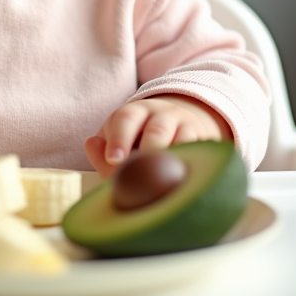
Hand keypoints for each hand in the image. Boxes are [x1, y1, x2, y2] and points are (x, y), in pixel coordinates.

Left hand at [84, 95, 231, 177]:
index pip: (126, 119)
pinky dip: (193, 164)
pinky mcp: (204, 141)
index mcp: (135, 113)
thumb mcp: (118, 139)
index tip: (114, 161)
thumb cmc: (139, 139)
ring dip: (173, 158)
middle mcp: (162, 115)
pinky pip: (201, 152)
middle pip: (157, 129)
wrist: (181, 122)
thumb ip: (102, 152)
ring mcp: (186, 126)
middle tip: (141, 172)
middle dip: (148, 150)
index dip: (119, 139)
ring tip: (164, 181)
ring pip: (183, 139)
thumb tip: (91, 145)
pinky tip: (185, 182)